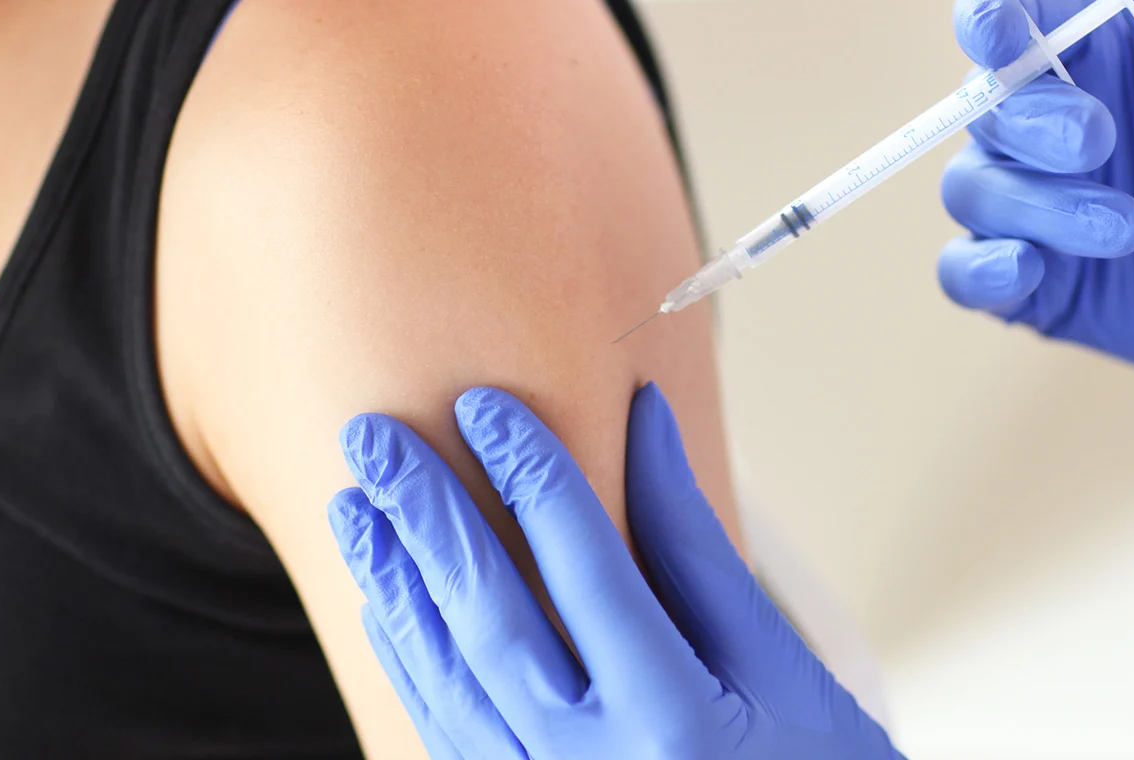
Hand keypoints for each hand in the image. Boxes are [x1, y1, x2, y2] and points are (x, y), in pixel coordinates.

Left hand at [327, 384, 901, 759]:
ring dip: (395, 588)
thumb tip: (643, 420)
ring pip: (448, 683)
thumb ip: (696, 545)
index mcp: (675, 719)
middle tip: (374, 438)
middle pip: (491, 619)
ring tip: (356, 507)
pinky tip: (383, 605)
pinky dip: (410, 665)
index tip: (483, 406)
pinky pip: (447, 736)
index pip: (585, 566)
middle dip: (425, 517)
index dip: (531, 475)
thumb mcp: (777, 662)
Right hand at [936, 0, 1133, 528]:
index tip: (1005, 41)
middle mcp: (1049, 126)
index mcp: (1095, 58)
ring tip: (1128, 227)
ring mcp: (1038, 208)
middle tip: (1100, 141)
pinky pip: (966, 274)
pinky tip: (1028, 270)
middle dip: (1030, 120)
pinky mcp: (1040, 287)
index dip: (987, 20)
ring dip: (1034, 204)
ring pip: (973, 189)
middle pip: (983, 104)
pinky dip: (981, 269)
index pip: (1005, 16)